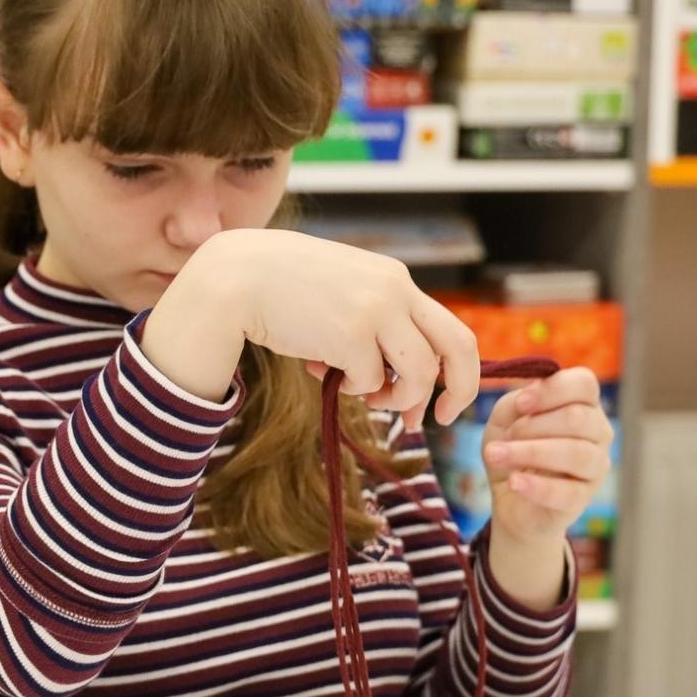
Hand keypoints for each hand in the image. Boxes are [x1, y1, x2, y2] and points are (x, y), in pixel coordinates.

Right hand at [148, 229, 480, 427]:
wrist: (237, 278)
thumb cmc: (283, 289)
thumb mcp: (342, 292)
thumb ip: (373, 322)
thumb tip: (390, 380)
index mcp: (395, 279)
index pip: (450, 327)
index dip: (453, 370)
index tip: (439, 400)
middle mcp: (395, 290)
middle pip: (459, 347)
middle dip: (458, 391)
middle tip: (438, 419)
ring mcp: (376, 311)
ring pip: (418, 373)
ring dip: (395, 398)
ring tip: (366, 398)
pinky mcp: (351, 335)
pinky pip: (370, 381)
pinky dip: (352, 388)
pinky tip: (319, 369)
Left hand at [480, 367, 612, 546]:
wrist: (510, 498)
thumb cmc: (514, 448)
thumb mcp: (505, 419)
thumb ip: (516, 402)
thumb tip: (529, 396)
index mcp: (583, 404)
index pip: (584, 384)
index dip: (552, 390)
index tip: (521, 403)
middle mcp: (598, 432)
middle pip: (578, 418)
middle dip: (532, 426)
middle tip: (503, 438)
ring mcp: (596, 466)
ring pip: (576, 453)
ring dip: (529, 452)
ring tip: (495, 456)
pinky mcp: (583, 498)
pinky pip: (568, 492)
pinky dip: (537, 486)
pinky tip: (514, 482)